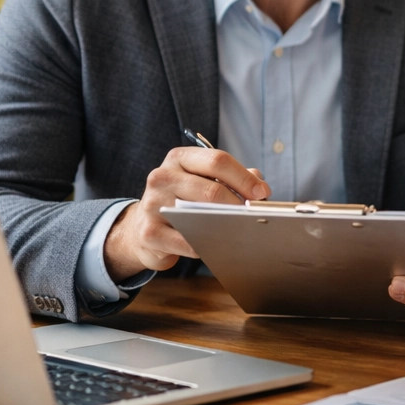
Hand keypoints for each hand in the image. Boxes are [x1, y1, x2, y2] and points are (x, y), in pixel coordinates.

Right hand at [104, 147, 269, 278]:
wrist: (142, 228)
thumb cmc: (183, 201)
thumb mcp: (203, 181)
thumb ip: (232, 178)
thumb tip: (260, 186)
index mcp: (179, 158)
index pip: (217, 161)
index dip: (244, 178)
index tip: (262, 193)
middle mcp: (162, 177)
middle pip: (211, 189)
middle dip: (239, 204)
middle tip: (255, 215)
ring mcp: (152, 204)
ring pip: (199, 215)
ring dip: (226, 224)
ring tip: (241, 228)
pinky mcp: (149, 232)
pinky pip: (187, 242)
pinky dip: (206, 245)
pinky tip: (216, 245)